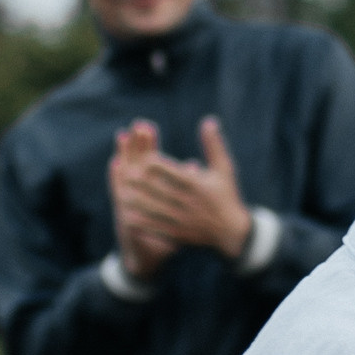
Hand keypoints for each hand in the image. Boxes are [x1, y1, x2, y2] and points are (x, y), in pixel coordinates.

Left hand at [110, 113, 254, 264]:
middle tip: (125, 173)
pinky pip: (157, 228)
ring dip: (138, 203)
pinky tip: (128, 217)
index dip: (158, 165)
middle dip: (142, 183)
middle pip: (162, 191)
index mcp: (198, 185)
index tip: (143, 156)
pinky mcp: (178, 233)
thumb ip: (214, 145)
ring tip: (122, 194)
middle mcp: (189, 203)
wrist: (232, 232)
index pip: (174, 172)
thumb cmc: (226, 195)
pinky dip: (142, 223)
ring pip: (156, 211)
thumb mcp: (224, 169)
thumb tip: (209, 120)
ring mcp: (183, 220)